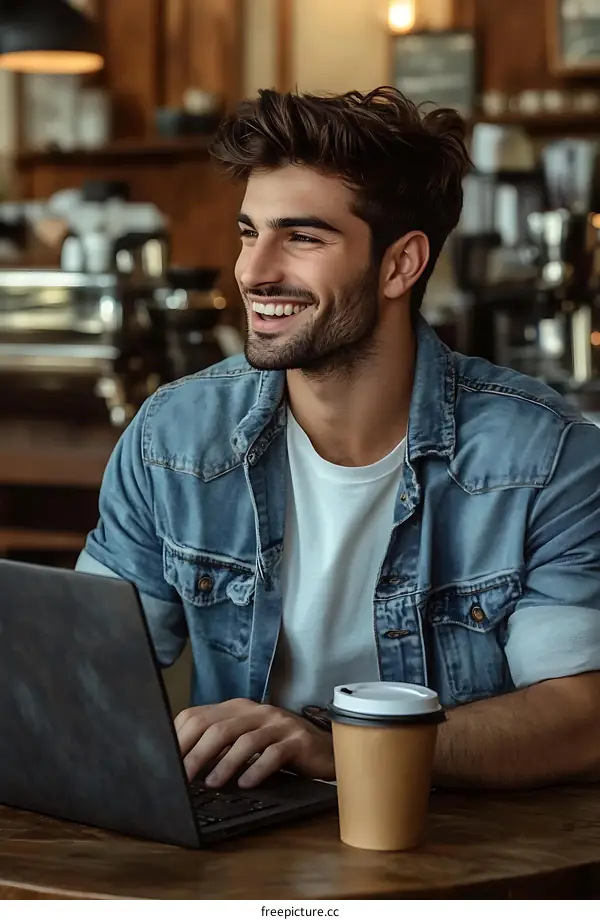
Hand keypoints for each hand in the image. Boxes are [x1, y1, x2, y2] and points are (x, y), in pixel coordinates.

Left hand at [174, 698, 334, 788]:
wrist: (325, 748)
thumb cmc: (278, 747)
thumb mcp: (244, 742)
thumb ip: (218, 747)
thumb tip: (181, 768)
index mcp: (236, 708)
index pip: (198, 716)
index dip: (178, 739)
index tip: (164, 763)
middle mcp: (256, 711)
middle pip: (218, 727)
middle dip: (195, 754)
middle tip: (182, 779)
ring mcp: (278, 724)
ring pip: (245, 740)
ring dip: (224, 764)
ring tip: (212, 784)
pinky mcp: (298, 740)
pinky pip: (274, 754)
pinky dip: (257, 769)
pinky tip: (246, 784)